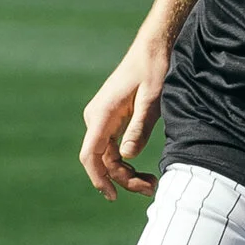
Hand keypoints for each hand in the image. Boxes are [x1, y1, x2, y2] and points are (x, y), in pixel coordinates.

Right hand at [81, 40, 168, 199]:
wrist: (152, 48)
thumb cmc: (153, 70)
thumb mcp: (152, 100)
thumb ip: (139, 128)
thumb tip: (128, 157)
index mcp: (103, 113)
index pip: (91, 154)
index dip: (98, 178)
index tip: (112, 196)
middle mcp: (96, 117)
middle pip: (101, 160)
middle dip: (122, 179)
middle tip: (150, 188)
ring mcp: (101, 118)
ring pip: (107, 156)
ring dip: (125, 173)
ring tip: (150, 183)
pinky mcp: (110, 119)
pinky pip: (112, 147)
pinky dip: (125, 162)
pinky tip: (141, 172)